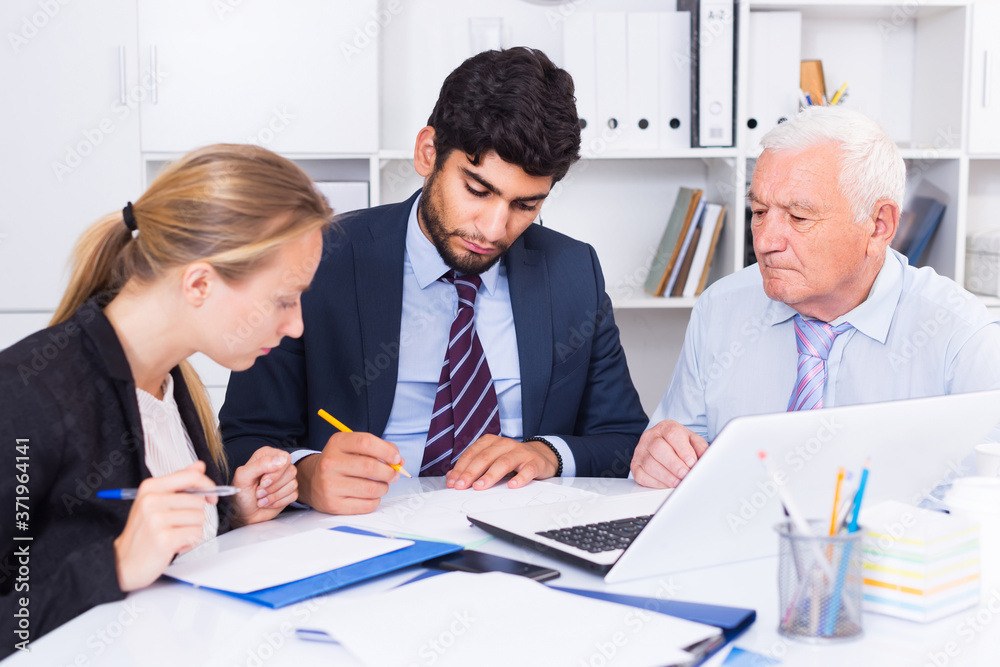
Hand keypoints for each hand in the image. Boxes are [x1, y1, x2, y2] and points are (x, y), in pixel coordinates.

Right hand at [113, 461, 215, 591]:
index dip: (207, 486)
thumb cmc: (143, 532)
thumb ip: (179, 482)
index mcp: (150, 487)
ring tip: (173, 535)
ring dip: (191, 530)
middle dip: (193, 516)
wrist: (124, 562)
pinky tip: (174, 545)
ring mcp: (157, 519)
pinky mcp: (164, 538)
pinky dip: (189, 542)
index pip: (191, 476)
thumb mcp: (156, 501)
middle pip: (198, 502)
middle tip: (175, 526)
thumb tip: (199, 466)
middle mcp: (152, 500)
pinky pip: (196, 534)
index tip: (210, 496)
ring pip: (199, 519)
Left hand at [230, 447, 297, 526]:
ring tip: (261, 498)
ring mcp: (285, 479)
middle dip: (273, 486)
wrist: (241, 513)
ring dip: (274, 495)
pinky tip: (268, 502)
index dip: (276, 472)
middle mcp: (277, 465)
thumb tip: (281, 460)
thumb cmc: (239, 494)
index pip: (284, 457)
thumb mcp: (243, 477)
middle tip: (259, 490)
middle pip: (291, 471)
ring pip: (293, 484)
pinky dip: (278, 502)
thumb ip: (261, 464)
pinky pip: (293, 495)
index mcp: (267, 456)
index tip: (263, 481)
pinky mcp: (289, 492)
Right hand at [295, 431, 402, 514]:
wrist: (313, 481)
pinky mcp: (333, 504)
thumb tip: (399, 462)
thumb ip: (379, 449)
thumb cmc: (341, 463)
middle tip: (393, 474)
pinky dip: (375, 501)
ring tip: (382, 485)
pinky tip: (370, 496)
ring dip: (384, 487)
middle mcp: (330, 463)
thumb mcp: (354, 447)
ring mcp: (329, 485)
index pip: (366, 442)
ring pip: (371, 488)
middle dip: (389, 472)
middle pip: (370, 467)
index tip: (396, 458)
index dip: (386, 450)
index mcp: (337, 443)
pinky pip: (366, 505)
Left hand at [446, 435, 557, 490]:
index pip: (472, 453)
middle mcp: (505, 444)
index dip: (461, 468)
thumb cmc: (512, 459)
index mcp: (491, 442)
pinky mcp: (534, 462)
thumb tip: (452, 477)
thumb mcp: (491, 459)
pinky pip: (527, 470)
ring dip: (490, 475)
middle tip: (462, 486)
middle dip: (471, 472)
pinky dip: (519, 478)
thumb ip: (472, 466)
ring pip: (503, 462)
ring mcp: (520, 453)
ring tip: (480, 486)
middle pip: (485, 457)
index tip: (453, 482)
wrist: (541, 455)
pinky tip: (512, 486)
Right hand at [630, 420, 707, 488]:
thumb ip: (701, 449)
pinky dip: (656, 483)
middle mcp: (650, 436)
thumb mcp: (693, 442)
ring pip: (650, 464)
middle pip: (659, 449)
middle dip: (674, 465)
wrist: (664, 445)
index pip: (673, 435)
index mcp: (666, 427)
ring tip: (678, 483)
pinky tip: (667, 484)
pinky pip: (642, 476)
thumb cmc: (680, 445)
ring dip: (666, 477)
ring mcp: (640, 451)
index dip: (683, 450)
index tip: (692, 463)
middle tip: (685, 475)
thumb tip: (707, 460)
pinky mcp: (635, 465)